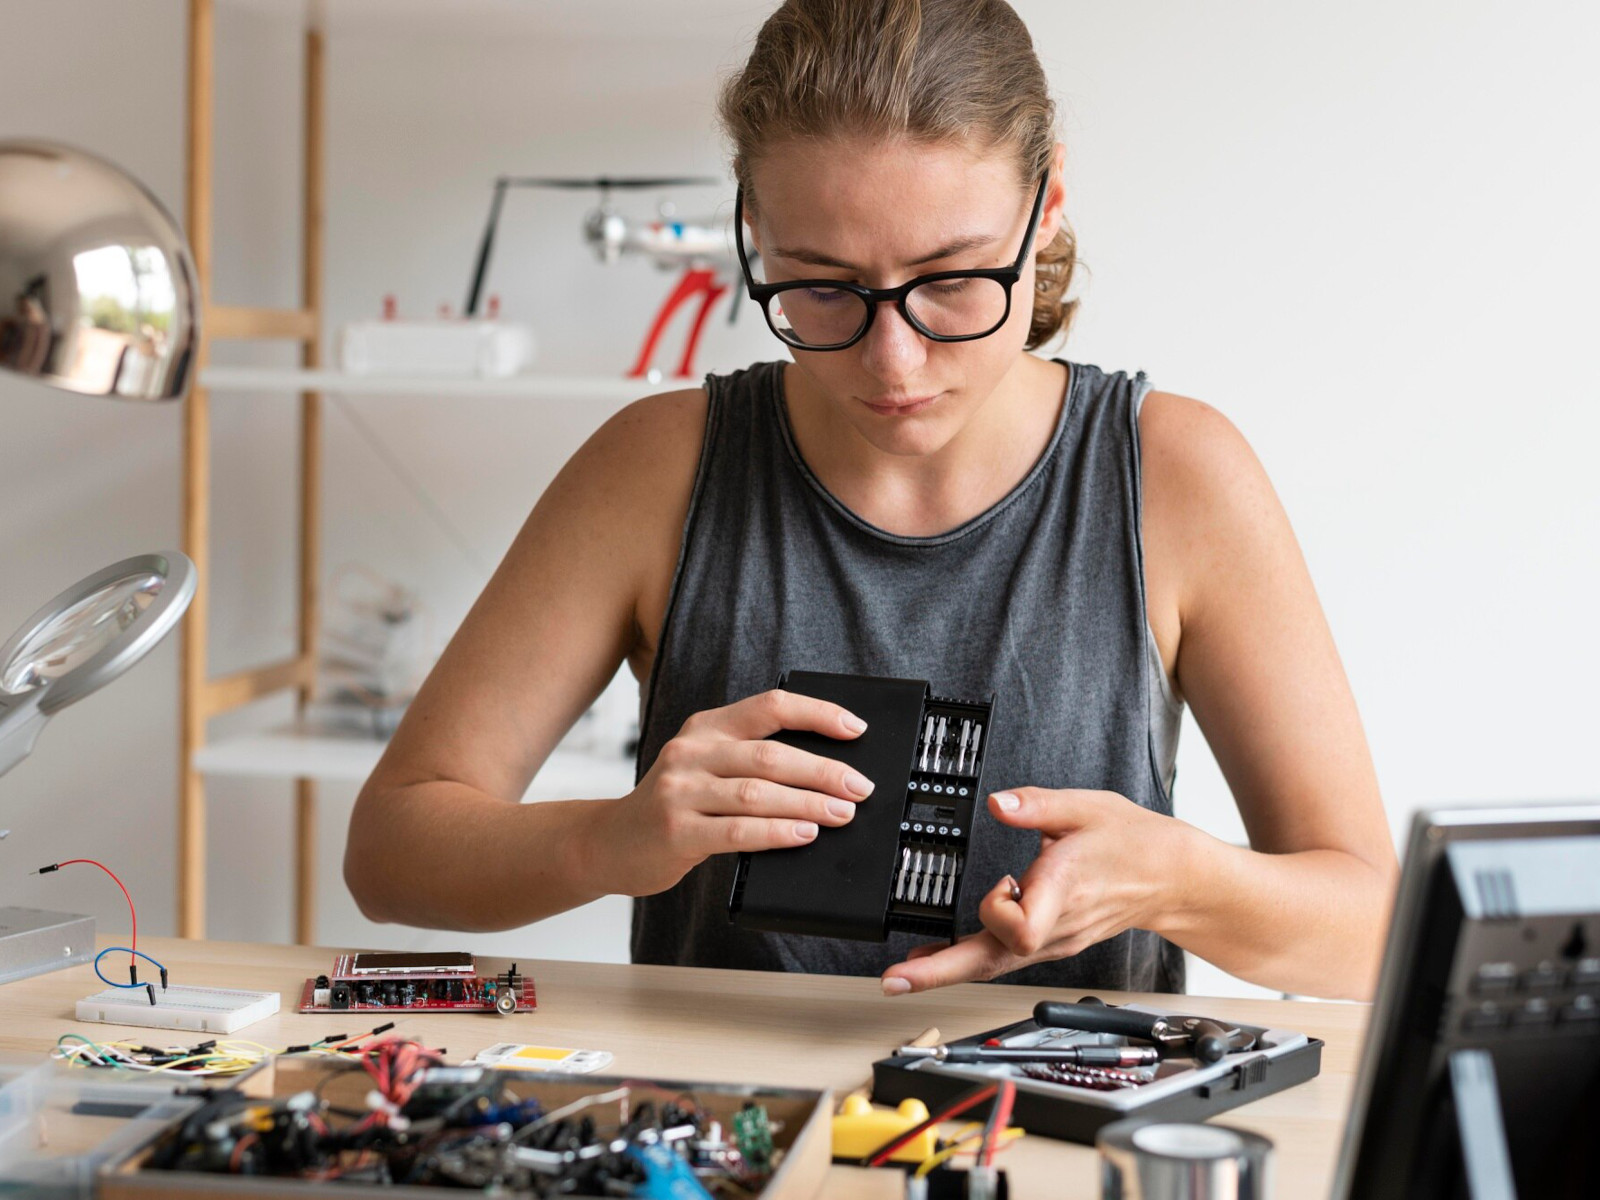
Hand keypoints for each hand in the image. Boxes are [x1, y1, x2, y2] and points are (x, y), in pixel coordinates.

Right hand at [605, 689, 874, 895]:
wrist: (608, 843)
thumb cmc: (672, 806)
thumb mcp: (705, 768)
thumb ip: (750, 763)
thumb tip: (826, 774)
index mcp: (706, 728)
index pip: (770, 707)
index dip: (818, 713)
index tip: (855, 728)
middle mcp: (692, 752)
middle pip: (771, 754)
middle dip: (824, 771)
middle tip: (859, 787)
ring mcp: (680, 791)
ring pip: (758, 793)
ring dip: (809, 804)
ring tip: (842, 814)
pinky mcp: (676, 831)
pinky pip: (737, 830)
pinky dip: (777, 832)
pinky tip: (804, 834)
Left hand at [880, 787, 1183, 994]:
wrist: (1171, 878)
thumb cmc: (1132, 842)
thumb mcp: (1086, 806)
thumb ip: (1037, 804)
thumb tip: (999, 803)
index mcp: (1063, 888)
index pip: (1023, 929)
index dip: (999, 911)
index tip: (1000, 882)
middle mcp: (1056, 924)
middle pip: (993, 961)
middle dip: (939, 972)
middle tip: (894, 979)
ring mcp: (1054, 941)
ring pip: (994, 965)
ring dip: (948, 969)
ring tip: (904, 972)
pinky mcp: (1051, 943)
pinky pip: (1004, 958)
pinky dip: (970, 959)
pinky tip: (941, 958)